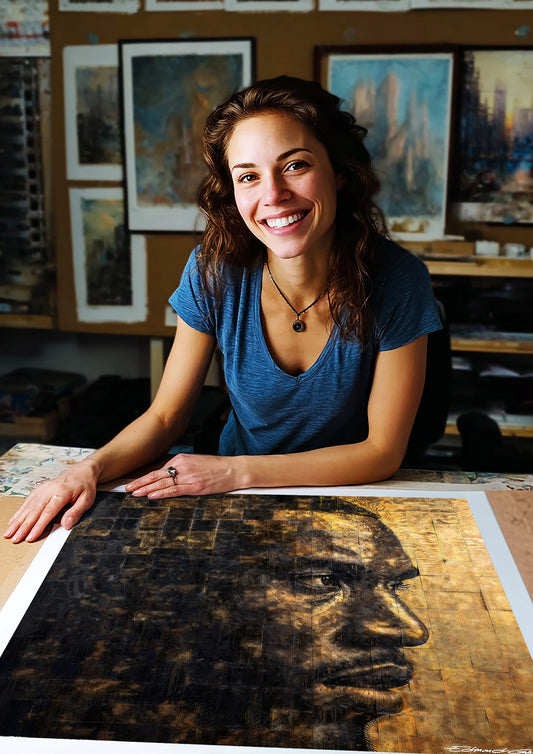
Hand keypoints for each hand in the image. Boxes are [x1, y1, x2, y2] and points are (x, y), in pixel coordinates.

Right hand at [3, 464, 97, 543]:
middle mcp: (49, 490)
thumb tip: (66, 525)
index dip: (38, 526)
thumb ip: (76, 512)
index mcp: (61, 493)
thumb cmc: (85, 486)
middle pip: (34, 511)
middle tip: (15, 538)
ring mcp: (42, 489)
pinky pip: (27, 502)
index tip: (30, 537)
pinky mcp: (39, 490)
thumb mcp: (87, 499)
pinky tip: (13, 521)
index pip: (47, 513)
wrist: (82, 471)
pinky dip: (19, 512)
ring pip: (27, 507)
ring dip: (17, 521)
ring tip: (9, 533)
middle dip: (23, 527)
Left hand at [125, 453, 239, 498]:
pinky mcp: (194, 486)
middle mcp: (182, 465)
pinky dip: (161, 493)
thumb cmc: (216, 467)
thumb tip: (167, 477)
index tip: (134, 481)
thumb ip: (181, 469)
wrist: (234, 469)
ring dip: (146, 488)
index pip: (159, 469)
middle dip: (140, 482)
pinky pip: (174, 490)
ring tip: (134, 492)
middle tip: (127, 487)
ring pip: (162, 483)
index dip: (145, 476)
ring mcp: (188, 476)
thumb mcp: (196, 463)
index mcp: (182, 458)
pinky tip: (150, 495)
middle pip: (156, 475)